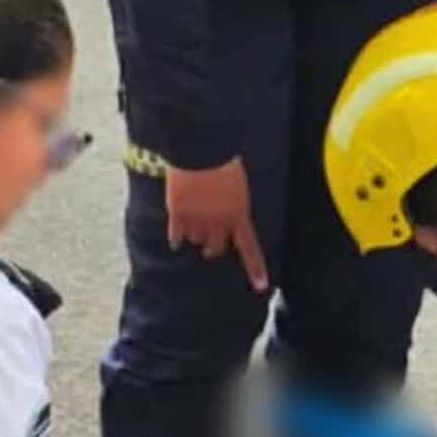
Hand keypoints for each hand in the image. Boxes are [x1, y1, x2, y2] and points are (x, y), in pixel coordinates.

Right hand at [166, 157, 268, 291]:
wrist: (200, 150)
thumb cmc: (223, 160)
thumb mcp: (238, 185)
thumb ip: (234, 204)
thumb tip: (228, 214)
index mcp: (238, 216)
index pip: (250, 248)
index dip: (255, 269)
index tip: (261, 286)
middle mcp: (218, 224)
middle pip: (216, 248)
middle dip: (214, 247)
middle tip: (211, 246)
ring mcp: (196, 220)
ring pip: (195, 241)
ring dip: (195, 236)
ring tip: (193, 227)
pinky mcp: (178, 214)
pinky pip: (176, 235)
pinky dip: (176, 238)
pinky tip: (175, 242)